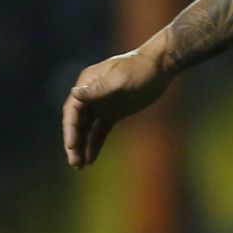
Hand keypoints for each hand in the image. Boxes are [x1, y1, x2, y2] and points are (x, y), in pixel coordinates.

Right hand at [62, 49, 171, 167]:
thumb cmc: (141, 68)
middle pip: (77, 122)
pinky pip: (99, 131)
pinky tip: (90, 159)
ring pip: (86, 129)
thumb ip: (98, 89)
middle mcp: (90, 95)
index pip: (73, 109)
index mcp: (87, 84)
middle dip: (74, 142)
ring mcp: (101, 105)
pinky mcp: (112, 113)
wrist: (162, 66)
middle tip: (74, 162)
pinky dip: (94, 144)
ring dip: (81, 146)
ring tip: (78, 166)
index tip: (71, 145)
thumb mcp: (120, 79)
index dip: (70, 129)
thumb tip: (75, 94)